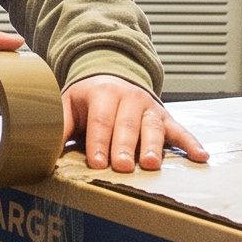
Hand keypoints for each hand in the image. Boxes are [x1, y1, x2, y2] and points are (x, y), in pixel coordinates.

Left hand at [63, 76, 209, 173]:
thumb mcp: (69, 104)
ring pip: (152, 128)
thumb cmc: (89, 100)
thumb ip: (59, 124)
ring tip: (151, 164)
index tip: (98, 162)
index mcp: (102, 94)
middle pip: (127, 126)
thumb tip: (40, 148)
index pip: (100, 121)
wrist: (113, 75)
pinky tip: (201, 157)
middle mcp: (129, 98)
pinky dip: (191, 143)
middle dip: (125, 147)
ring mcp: (149, 108)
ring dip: (153, 146)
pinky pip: (181, 131)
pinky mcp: (165, 118)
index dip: (99, 142)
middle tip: (123, 166)